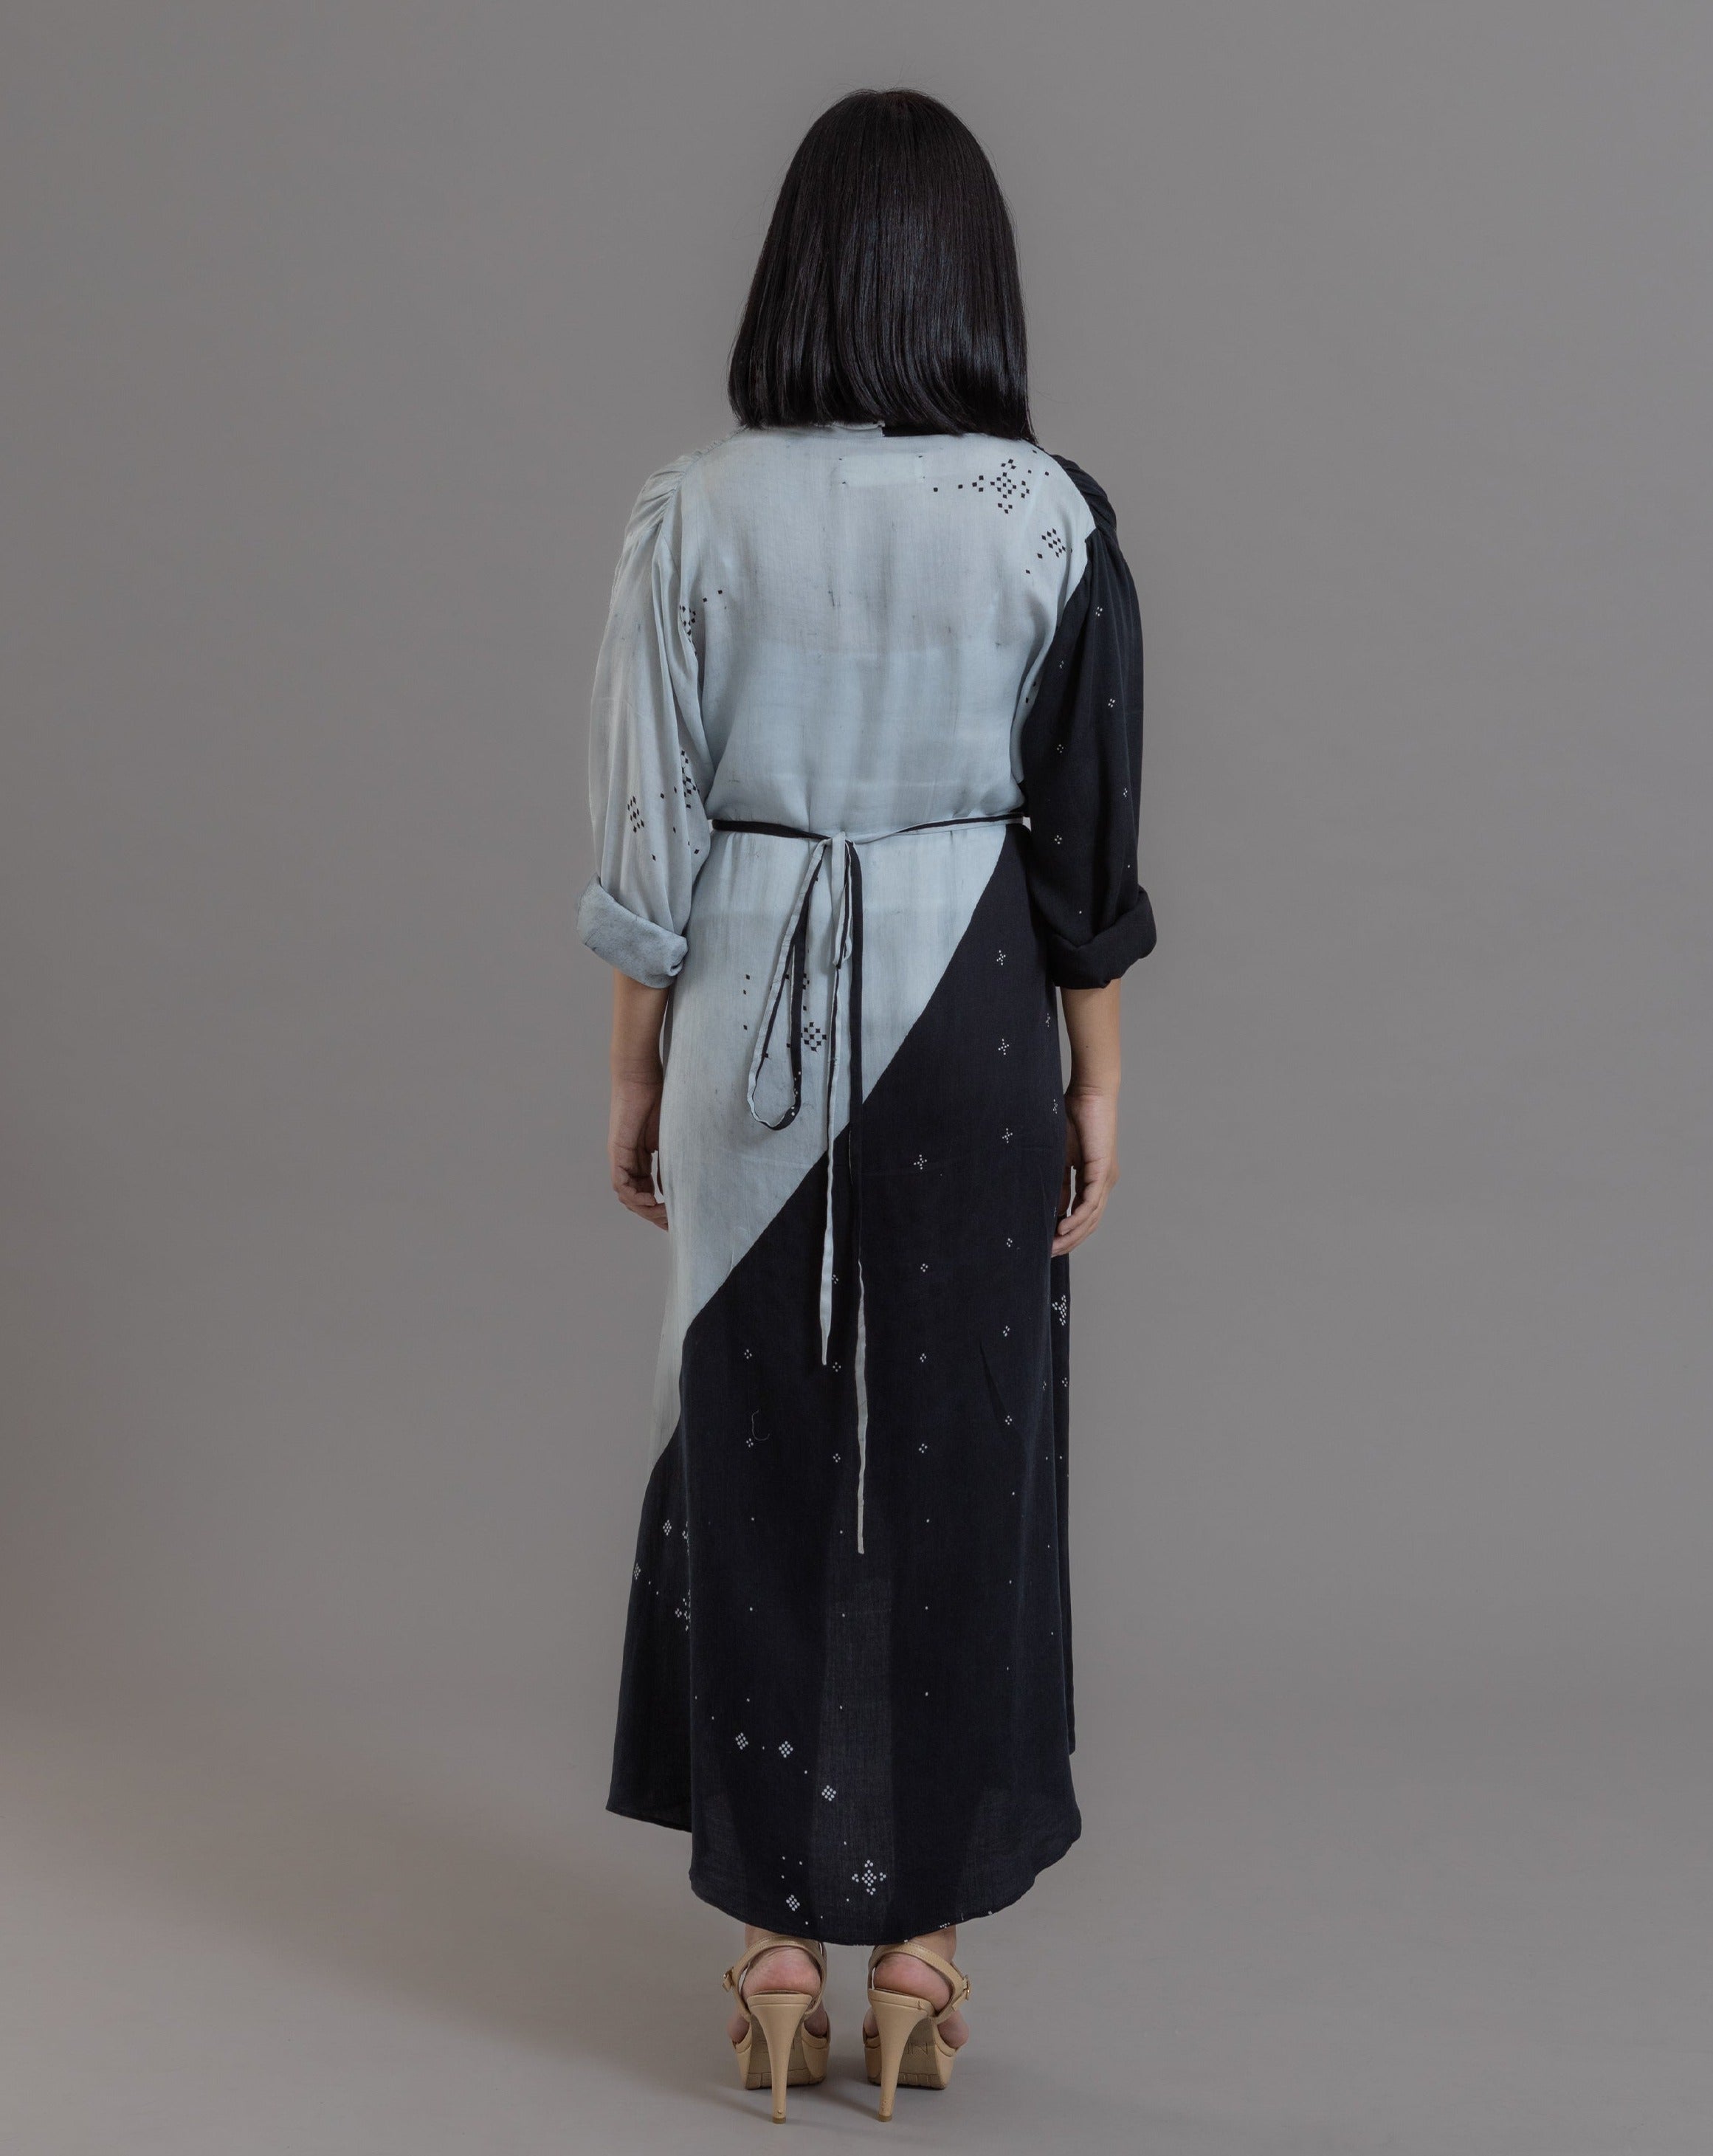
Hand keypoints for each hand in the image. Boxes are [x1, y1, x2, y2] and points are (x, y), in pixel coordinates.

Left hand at [609, 1068, 666, 1228]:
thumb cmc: (660, 1098)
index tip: (675, 1217)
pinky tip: (651, 1200)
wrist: (642, 1076)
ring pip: (626, 1194)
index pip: (645, 1191)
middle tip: (671, 1222)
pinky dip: (634, 1195)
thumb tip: (676, 1187)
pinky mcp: (617, 1150)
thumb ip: (669, 1161)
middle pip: (635, 1197)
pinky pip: (620, 1182)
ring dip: (644, 1208)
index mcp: (639, 1158)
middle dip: (653, 1213)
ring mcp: (620, 1156)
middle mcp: (627, 1160)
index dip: (658, 1207)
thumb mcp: (670, 1138)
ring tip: (663, 1213)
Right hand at [1054, 1084, 1117, 1253]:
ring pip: (1092, 1217)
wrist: (1088, 1095)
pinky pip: (1091, 1202)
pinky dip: (1077, 1217)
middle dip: (1070, 1240)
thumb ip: (1058, 1183)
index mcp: (1095, 1179)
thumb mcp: (1060, 1158)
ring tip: (1054, 1246)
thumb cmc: (1073, 1119)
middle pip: (1090, 1222)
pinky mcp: (1103, 1171)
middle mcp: (1104, 1183)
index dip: (1069, 1232)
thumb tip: (1054, 1210)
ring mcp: (1106, 1178)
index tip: (1049, 1244)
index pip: (1084, 1214)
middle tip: (1049, 1253)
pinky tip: (1062, 1227)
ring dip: (1073, 1234)